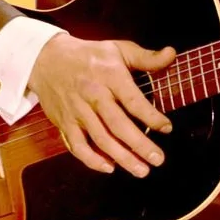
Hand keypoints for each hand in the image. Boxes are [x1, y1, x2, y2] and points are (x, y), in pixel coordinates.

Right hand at [27, 34, 175, 176]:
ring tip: (141, 170)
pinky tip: (109, 168)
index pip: (132, 100)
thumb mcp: (118, 48)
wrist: (47, 59)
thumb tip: (171, 54)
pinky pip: (77, 146)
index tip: (167, 128)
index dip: (151, 116)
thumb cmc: (89, 55)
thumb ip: (146, 57)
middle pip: (117, 125)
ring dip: (122, 158)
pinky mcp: (64, 123)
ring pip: (100, 139)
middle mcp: (93, 95)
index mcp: (109, 75)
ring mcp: (77, 111)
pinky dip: (92, 160)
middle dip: (139, 145)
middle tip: (158, 160)